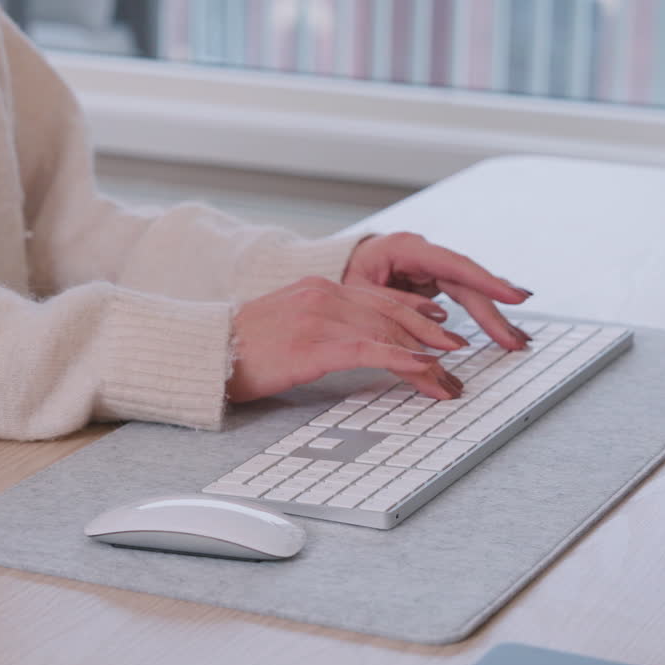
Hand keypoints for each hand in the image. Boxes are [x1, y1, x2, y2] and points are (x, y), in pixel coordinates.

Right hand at [227, 276, 467, 403]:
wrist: (205, 353)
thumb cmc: (243, 349)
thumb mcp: (287, 325)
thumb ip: (323, 324)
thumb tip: (354, 341)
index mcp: (319, 287)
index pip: (381, 295)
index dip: (417, 311)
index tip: (442, 324)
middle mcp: (324, 294)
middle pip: (393, 313)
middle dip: (432, 336)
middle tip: (458, 354)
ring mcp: (319, 318)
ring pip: (388, 332)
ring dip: (426, 356)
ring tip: (448, 377)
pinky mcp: (313, 345)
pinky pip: (369, 350)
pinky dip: (402, 359)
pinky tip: (423, 369)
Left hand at [342, 232, 533, 349]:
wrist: (337, 266)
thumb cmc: (344, 275)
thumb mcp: (360, 293)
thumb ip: (396, 303)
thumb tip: (437, 319)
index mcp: (406, 248)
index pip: (455, 265)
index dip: (486, 282)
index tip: (514, 297)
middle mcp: (425, 255)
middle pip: (468, 283)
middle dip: (494, 312)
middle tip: (516, 339)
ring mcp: (431, 268)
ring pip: (470, 291)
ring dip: (494, 316)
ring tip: (518, 340)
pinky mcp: (433, 283)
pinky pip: (463, 297)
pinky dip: (481, 315)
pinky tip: (502, 330)